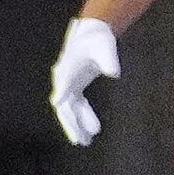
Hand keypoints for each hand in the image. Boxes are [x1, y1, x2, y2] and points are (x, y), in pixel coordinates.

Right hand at [48, 17, 119, 146]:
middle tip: (80, 140)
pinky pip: (77, 106)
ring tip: (86, 142)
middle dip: (71, 124)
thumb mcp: (106, 47)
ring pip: (69, 109)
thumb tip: (114, 72)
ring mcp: (68, 83)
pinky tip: (94, 130)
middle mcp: (64, 78)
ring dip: (77, 125)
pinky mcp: (75, 86)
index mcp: (68, 68)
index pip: (63, 84)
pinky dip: (83, 117)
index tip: (59, 104)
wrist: (92, 32)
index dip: (62, 93)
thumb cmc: (99, 39)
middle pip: (64, 105)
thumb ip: (108, 60)